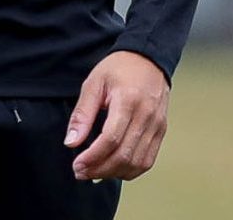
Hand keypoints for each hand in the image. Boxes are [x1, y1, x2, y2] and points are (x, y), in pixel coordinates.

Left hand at [67, 50, 168, 181]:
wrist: (149, 58)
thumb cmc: (120, 68)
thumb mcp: (94, 83)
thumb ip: (82, 114)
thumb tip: (71, 142)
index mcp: (128, 100)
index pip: (111, 139)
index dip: (92, 157)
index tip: (77, 164)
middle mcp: (146, 115)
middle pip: (124, 155)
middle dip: (100, 169)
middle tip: (81, 172)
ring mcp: (157, 125)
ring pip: (137, 162)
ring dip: (114, 173)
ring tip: (95, 172)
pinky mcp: (161, 131)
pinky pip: (148, 160)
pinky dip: (130, 171)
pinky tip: (114, 168)